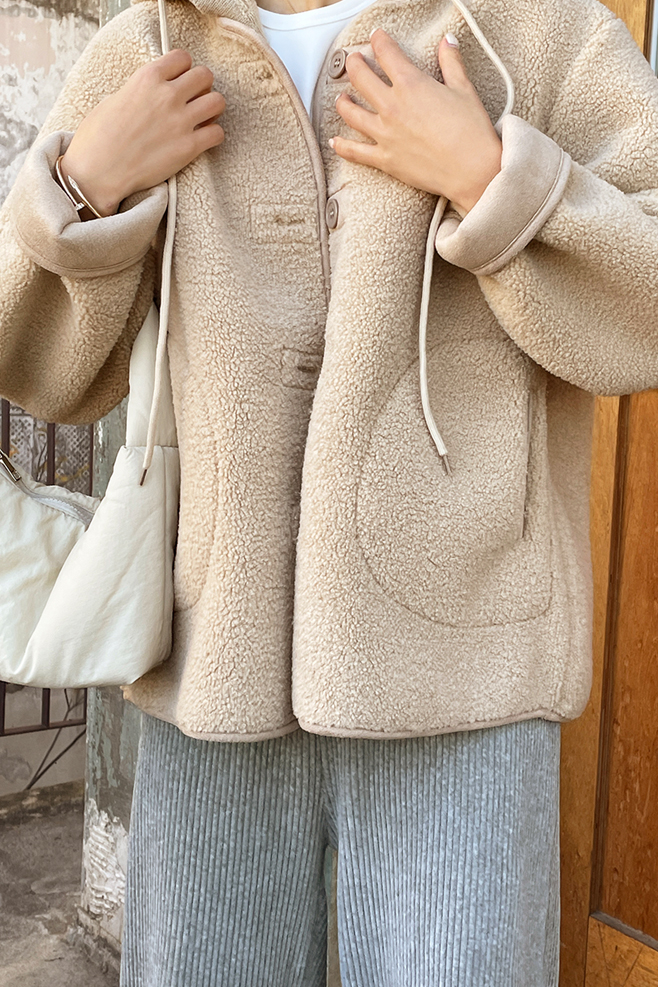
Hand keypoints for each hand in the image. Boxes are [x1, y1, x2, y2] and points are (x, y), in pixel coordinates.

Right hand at [60, 49, 225, 216]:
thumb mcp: (115, 98)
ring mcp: (180, 121)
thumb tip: (152, 93)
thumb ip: (140, 90)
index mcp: (148, 77)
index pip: (182, 57)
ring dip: (212, 109)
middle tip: (193, 99)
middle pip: (205, 75)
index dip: (183, 69)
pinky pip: (218, 133)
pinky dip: (213, 135)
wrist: (99, 171)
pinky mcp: (188, 148)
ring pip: (218, 101)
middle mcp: (168, 95)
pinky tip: (202, 139)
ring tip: (202, 118)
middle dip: (201, 86)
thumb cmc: (98, 137)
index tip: (179, 80)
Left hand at [332, 30, 501, 213]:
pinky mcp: (384, 159)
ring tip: (342, 98)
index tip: (376, 37)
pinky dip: (342, 147)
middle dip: (354, 64)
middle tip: (354, 60)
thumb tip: (448, 41)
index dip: (379, 40)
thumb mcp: (464, 89)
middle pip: (360, 78)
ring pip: (351, 113)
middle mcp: (392, 107)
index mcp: (411, 85)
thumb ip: (451, 62)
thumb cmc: (471, 131)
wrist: (471, 170)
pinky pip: (355, 152)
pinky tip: (334, 142)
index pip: (386, 53)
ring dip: (343, 102)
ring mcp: (384, 134)